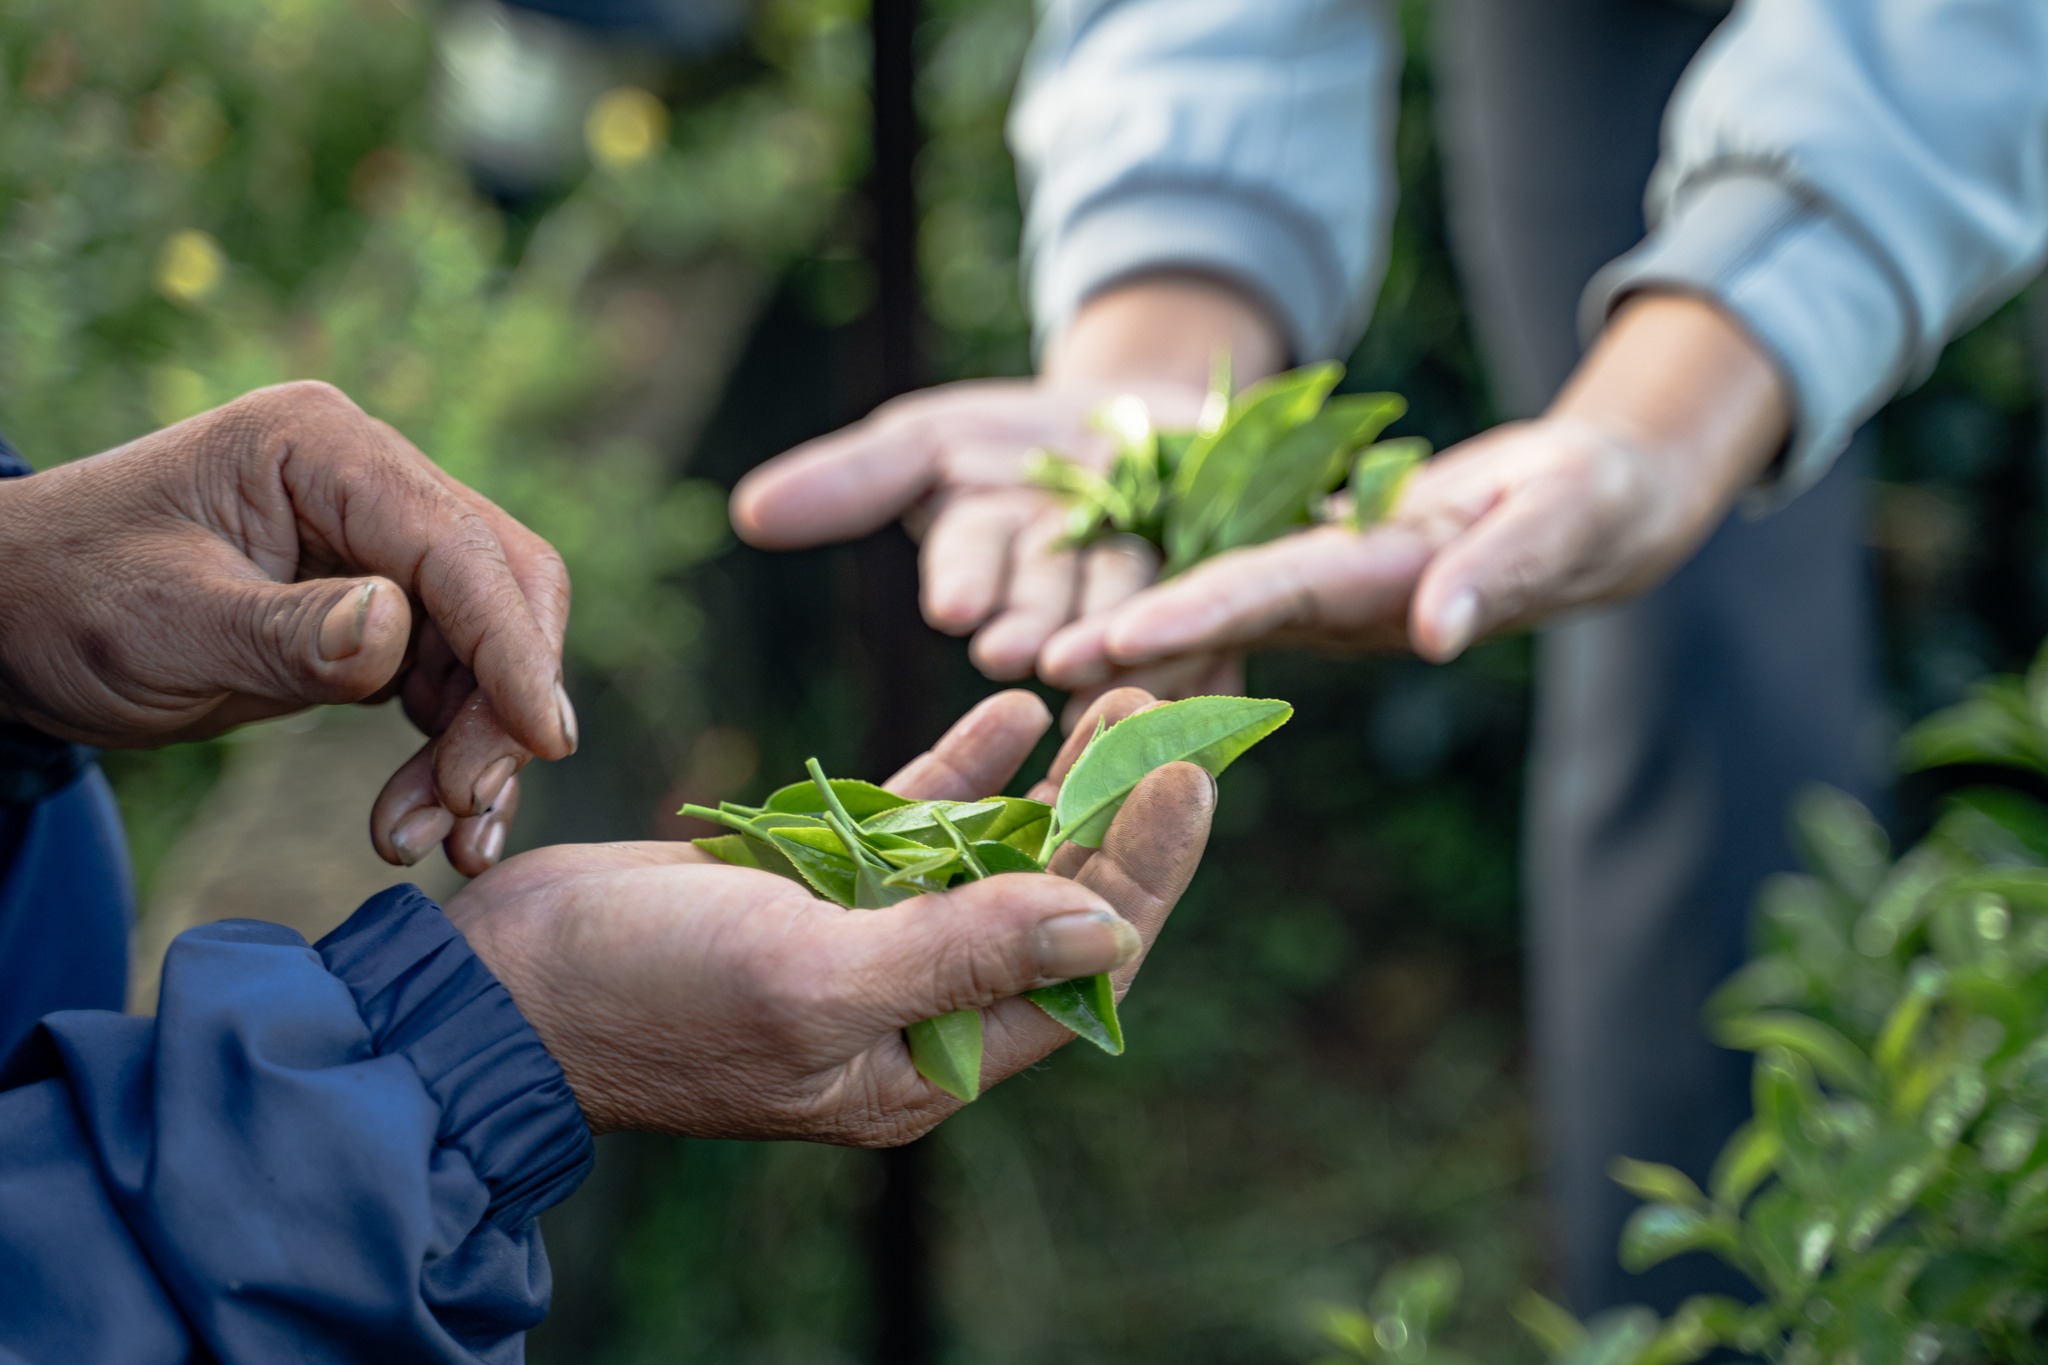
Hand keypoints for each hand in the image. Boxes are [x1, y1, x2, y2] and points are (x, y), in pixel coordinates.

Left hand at [0, 381, 574, 874]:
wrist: (7, 618)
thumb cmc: (67, 601)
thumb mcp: (165, 624)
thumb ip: (288, 631)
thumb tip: (398, 631)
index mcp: (322, 448)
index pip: (456, 547)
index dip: (510, 646)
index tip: (543, 743)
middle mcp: (368, 480)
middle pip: (501, 585)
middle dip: (503, 703)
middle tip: (468, 808)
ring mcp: (377, 542)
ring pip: (487, 641)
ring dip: (478, 744)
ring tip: (433, 840)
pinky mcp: (375, 604)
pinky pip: (450, 674)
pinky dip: (450, 747)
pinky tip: (428, 816)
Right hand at [446, 687, 1213, 1141]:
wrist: (504, 984)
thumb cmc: (648, 1001)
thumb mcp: (813, 981)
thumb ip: (961, 956)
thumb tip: (1107, 928)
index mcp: (933, 1059)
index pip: (1082, 965)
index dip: (1145, 870)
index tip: (1188, 775)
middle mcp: (917, 1005)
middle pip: (1052, 902)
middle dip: (1114, 813)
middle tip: (1166, 715)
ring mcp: (868, 937)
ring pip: (993, 853)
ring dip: (1053, 783)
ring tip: (1112, 698)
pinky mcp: (817, 882)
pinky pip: (915, 820)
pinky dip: (965, 768)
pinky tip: (1018, 707)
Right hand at [730, 276, 1281, 713]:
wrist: (1156, 419)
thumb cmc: (1020, 439)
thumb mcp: (933, 439)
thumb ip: (853, 480)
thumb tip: (748, 513)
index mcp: (985, 563)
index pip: (970, 564)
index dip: (965, 579)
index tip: (955, 605)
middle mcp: (1054, 602)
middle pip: (1049, 608)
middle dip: (1035, 625)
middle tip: (1024, 647)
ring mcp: (1134, 605)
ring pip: (1129, 616)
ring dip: (1115, 634)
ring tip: (1102, 649)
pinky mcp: (1213, 611)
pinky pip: (1217, 620)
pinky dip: (1212, 632)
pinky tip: (1216, 644)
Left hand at [1039, 293, 1793, 674]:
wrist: (1600, 505)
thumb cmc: (1596, 508)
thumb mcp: (1564, 525)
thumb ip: (1499, 572)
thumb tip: (1436, 633)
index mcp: (1384, 586)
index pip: (1274, 597)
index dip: (1194, 616)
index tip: (1112, 641)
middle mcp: (1340, 599)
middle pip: (1218, 615)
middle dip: (1124, 641)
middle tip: (1021, 661)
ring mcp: (1329, 587)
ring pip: (1213, 607)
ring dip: (1127, 626)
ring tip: (1025, 641)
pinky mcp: (1325, 561)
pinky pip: (1237, 577)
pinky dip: (1172, 591)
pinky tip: (1094, 595)